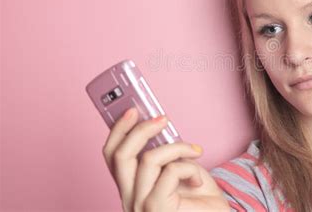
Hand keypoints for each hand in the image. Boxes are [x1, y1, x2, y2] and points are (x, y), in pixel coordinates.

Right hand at [102, 107, 230, 211]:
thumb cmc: (200, 200)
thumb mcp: (178, 169)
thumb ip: (164, 153)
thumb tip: (159, 124)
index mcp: (131, 188)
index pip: (112, 156)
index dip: (118, 130)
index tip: (132, 110)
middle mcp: (129, 198)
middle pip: (119, 155)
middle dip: (141, 130)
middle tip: (163, 119)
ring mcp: (140, 206)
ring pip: (147, 159)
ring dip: (176, 148)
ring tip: (194, 152)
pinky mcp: (157, 209)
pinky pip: (170, 172)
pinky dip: (189, 167)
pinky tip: (198, 179)